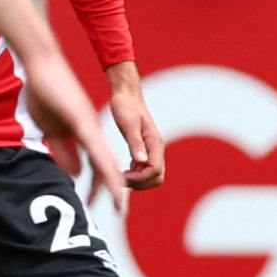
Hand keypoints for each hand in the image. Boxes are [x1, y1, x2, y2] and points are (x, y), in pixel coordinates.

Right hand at [19, 43, 130, 214]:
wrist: (42, 64)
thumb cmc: (46, 93)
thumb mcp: (53, 129)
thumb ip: (66, 151)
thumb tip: (77, 174)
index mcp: (87, 134)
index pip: (100, 164)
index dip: (106, 185)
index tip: (113, 205)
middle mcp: (93, 130)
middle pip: (108, 165)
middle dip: (115, 190)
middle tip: (122, 212)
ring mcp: (88, 124)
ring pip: (106, 157)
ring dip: (112, 182)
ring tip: (121, 203)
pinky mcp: (80, 117)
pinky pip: (93, 143)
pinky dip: (102, 160)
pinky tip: (108, 174)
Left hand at [106, 61, 165, 190]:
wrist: (126, 93)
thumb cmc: (125, 105)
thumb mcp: (128, 124)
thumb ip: (135, 143)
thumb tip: (142, 162)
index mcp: (155, 143)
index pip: (154, 171)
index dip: (138, 179)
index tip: (120, 176)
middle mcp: (156, 148)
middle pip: (157, 178)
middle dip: (140, 183)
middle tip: (120, 178)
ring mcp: (151, 149)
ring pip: (152, 175)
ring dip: (137, 180)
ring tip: (119, 173)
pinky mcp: (145, 148)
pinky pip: (145, 169)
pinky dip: (135, 174)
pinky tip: (122, 168)